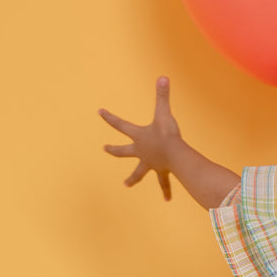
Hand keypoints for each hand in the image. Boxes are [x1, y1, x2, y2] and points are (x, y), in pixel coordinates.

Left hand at [99, 76, 180, 199]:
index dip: (109, 117)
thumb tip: (163, 77)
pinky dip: (165, 190)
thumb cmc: (168, 135)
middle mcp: (141, 151)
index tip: (99, 111)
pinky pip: (163, 182)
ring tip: (126, 184)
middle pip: (123, 151)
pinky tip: (166, 199)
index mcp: (138, 136)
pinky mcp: (162, 171)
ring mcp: (150, 163)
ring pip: (138, 172)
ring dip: (132, 178)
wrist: (177, 156)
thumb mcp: (164, 113)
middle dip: (113, 150)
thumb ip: (162, 95)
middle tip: (105, 149)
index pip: (120, 124)